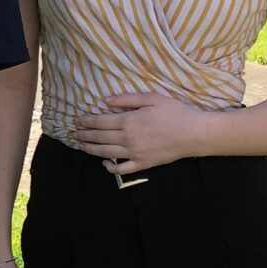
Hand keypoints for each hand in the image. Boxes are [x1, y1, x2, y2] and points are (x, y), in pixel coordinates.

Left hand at [67, 93, 211, 177]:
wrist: (193, 134)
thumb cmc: (174, 113)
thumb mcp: (151, 98)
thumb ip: (128, 99)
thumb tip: (106, 101)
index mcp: (128, 121)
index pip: (100, 121)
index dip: (86, 121)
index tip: (77, 121)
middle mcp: (127, 138)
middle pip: (100, 137)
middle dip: (84, 135)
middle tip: (74, 134)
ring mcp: (134, 153)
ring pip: (106, 153)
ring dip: (91, 150)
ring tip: (82, 146)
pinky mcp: (142, 164)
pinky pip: (122, 169)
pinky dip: (110, 168)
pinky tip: (104, 164)